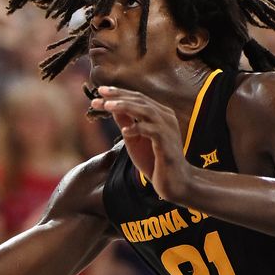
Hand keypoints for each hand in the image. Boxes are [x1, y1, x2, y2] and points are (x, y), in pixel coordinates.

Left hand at [90, 86, 192, 202]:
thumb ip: (126, 122)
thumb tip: (110, 106)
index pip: (138, 98)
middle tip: (99, 94)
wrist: (175, 183)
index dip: (119, 93)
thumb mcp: (134, 140)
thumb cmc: (154, 161)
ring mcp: (168, 129)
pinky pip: (153, 131)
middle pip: (141, 100)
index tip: (100, 91)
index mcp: (160, 114)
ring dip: (126, 106)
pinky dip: (138, 129)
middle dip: (118, 96)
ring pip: (147, 111)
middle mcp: (166, 117)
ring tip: (108, 106)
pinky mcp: (168, 144)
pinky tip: (125, 132)